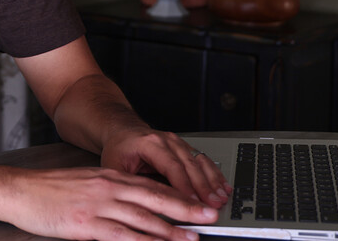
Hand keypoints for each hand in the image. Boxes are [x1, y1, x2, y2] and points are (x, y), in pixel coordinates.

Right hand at [5, 166, 216, 240]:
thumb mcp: (84, 183)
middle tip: (209, 215)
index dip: (177, 194)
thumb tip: (131, 205)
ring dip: (170, 229)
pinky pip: (121, 235)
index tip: (197, 201)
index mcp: (108, 176)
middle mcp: (108, 187)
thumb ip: (108, 192)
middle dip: (185, 208)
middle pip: (154, 198)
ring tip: (192, 237)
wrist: (18, 190)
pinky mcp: (86, 224)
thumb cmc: (46, 190)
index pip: (150, 185)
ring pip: (143, 218)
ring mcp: (98, 205)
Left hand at [101, 129, 231, 209]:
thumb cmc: (119, 148)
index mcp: (150, 143)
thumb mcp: (114, 166)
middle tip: (213, 204)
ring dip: (213, 181)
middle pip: (189, 165)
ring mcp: (178, 143)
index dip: (184, 185)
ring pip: (199, 162)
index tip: (193, 202)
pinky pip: (203, 160)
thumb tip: (136, 206)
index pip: (171, 166)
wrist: (124, 130)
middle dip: (204, 187)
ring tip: (221, 198)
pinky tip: (223, 186)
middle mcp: (167, 140)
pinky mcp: (185, 148)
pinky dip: (215, 174)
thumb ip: (127, 185)